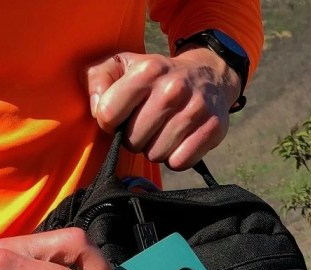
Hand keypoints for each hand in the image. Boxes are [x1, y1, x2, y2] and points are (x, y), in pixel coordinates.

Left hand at [86, 47, 241, 169]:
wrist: (209, 74)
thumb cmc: (157, 77)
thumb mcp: (123, 65)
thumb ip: (98, 81)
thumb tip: (97, 111)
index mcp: (148, 70)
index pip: (108, 114)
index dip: (109, 122)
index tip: (121, 116)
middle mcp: (173, 88)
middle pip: (132, 141)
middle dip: (134, 138)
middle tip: (146, 125)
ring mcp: (195, 109)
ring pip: (155, 155)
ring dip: (155, 149)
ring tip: (163, 131)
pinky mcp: (213, 128)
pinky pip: (179, 162)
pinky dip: (176, 157)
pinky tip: (179, 141)